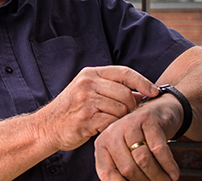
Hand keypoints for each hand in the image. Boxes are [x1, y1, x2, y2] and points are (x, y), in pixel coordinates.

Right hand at [38, 66, 158, 150]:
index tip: (154, 91)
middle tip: (125, 115)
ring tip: (110, 121)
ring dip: (121, 119)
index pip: (124, 72)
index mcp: (90, 74)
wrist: (47, 127)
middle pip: (126, 93)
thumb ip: (112, 89)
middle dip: (131, 107)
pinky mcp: (86, 118)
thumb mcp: (87, 91)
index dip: (143, 82)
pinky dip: (112, 127)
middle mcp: (88, 84)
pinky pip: (112, 122)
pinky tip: (103, 128)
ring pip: (121, 109)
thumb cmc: (71, 110)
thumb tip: (141, 93)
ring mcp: (86, 100)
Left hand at [93, 94, 182, 180]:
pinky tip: (173, 174)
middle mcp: (112, 133)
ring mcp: (130, 124)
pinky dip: (168, 165)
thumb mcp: (126, 153)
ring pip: (143, 160)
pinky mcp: (148, 120)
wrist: (159, 111)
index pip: (107, 174)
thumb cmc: (141, 138)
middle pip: (127, 169)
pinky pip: (158, 149)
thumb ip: (124, 170)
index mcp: (102, 145)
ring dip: (158, 176)